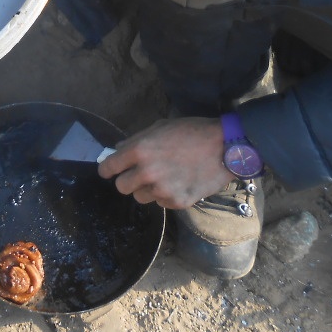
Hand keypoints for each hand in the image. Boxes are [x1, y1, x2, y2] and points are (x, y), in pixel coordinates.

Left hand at [97, 117, 232, 209]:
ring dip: (147, 189)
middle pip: (121, 187)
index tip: (109, 171)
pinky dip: (165, 196)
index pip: (109, 168)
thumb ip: (135, 140)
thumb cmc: (191, 132)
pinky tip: (178, 183)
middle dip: (127, 181)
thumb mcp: (159, 127)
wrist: (224, 147)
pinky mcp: (177, 202)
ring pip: (140, 197)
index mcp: (139, 150)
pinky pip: (160, 203)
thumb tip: (117, 151)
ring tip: (164, 177)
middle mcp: (147, 172)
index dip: (107, 169)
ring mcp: (163, 189)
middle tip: (138, 175)